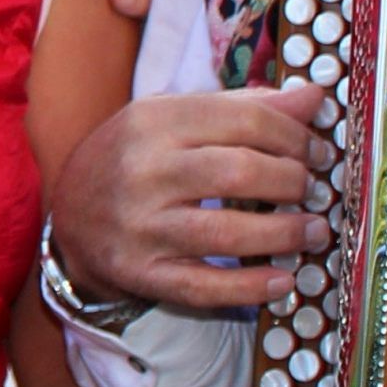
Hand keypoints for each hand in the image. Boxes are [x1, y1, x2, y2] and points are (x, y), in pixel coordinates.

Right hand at [47, 79, 327, 310]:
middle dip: (293, 182)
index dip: (295, 137)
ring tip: (315, 231)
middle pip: (239, 173)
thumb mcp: (173, 116)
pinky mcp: (140, 273)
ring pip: (226, 233)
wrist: (68, 212)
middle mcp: (143, 172)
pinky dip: (251, 287)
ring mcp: (140, 227)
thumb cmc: (133, 156)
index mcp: (154, 121)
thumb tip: (314, 98)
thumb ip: (242, 107)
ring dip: (285, 234)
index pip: (244, 121)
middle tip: (313, 190)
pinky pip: (204, 287)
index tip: (318, 152)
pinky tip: (284, 281)